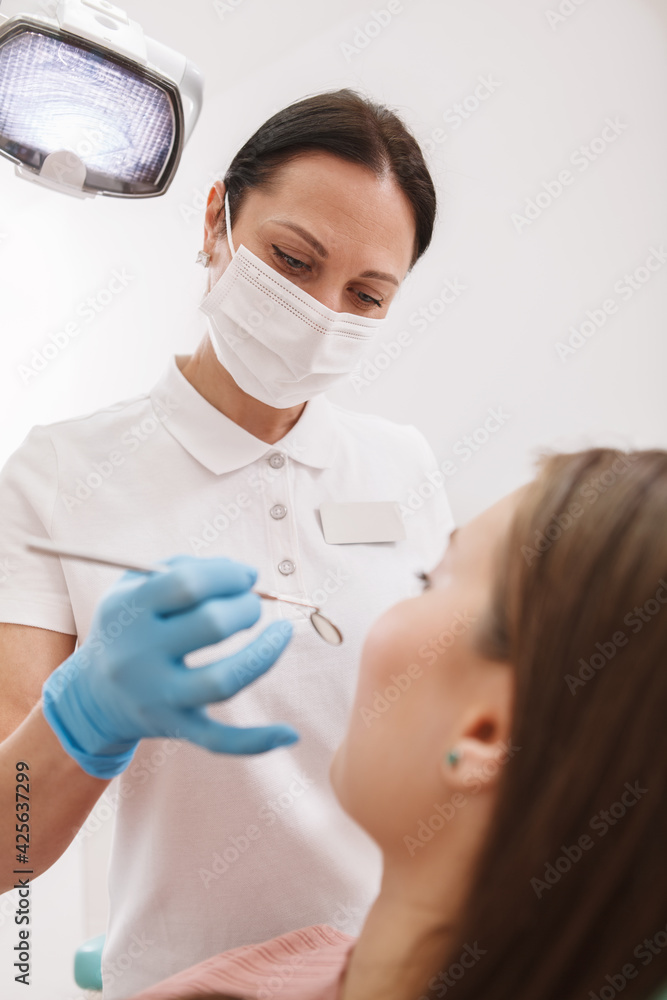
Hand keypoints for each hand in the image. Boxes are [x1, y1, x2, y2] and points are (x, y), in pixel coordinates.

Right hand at [41, 555, 297, 777]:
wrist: (92, 694)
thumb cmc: (129, 625)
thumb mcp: (135, 586)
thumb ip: (186, 567)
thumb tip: (246, 575)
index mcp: (129, 611)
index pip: (188, 584)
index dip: (228, 575)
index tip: (246, 577)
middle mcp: (139, 655)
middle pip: (211, 625)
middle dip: (246, 607)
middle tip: (252, 605)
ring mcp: (158, 697)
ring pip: (222, 682)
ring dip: (264, 654)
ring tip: (282, 632)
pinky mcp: (175, 728)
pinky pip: (220, 741)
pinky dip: (257, 740)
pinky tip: (290, 732)